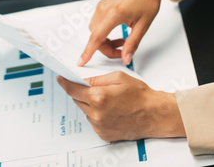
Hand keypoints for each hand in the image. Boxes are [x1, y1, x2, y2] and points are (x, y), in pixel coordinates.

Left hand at [57, 72, 183, 141]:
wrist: (154, 114)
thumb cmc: (140, 95)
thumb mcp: (118, 78)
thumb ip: (97, 79)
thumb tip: (83, 80)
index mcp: (98, 97)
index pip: (73, 90)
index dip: (65, 83)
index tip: (60, 80)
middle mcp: (96, 114)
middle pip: (78, 100)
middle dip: (84, 93)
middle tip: (99, 90)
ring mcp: (99, 126)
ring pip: (86, 111)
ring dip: (91, 105)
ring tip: (110, 102)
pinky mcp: (104, 134)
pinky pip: (94, 122)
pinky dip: (98, 116)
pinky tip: (112, 112)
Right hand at [79, 0, 188, 65]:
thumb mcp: (143, 25)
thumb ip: (132, 44)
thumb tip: (126, 58)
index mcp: (114, 14)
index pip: (97, 37)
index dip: (88, 51)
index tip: (81, 61)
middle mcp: (104, 8)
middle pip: (95, 36)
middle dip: (106, 48)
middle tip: (122, 51)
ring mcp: (102, 5)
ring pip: (95, 30)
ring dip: (105, 40)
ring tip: (123, 41)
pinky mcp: (103, 4)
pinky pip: (97, 22)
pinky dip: (104, 31)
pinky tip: (118, 31)